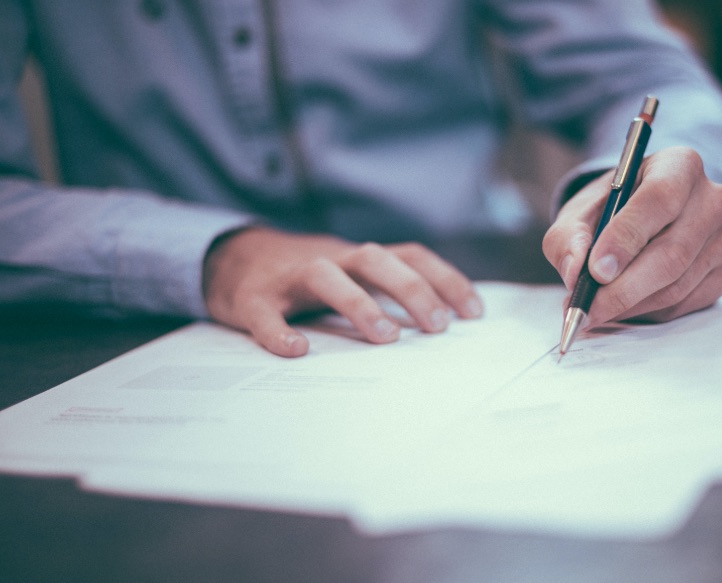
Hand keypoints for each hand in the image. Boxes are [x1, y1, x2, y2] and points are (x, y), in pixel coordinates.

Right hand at [202, 228, 482, 356]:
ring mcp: (290, 277)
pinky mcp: (253, 298)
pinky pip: (266, 313)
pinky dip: (279, 330)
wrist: (232, 259)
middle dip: (412, 289)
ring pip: (326, 276)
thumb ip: (387, 293)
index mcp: (359, 259)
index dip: (445, 279)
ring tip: (385, 337)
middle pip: (376, 260)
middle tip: (438, 327)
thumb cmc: (308, 279)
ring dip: (359, 303)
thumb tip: (443, 327)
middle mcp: (331, 259)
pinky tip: (296, 350)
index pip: (410, 257)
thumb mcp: (352, 277)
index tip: (474, 313)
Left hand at [543, 146, 721, 326]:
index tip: (596, 270)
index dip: (627, 238)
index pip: (659, 199)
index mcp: (679, 165)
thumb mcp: (578, 214)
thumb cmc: (609, 211)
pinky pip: (687, 303)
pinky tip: (625, 306)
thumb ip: (568, 238)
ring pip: (678, 285)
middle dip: (623, 288)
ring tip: (596, 309)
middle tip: (586, 308)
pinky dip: (649, 312)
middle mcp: (713, 198)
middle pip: (673, 252)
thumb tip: (576, 271)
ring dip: (631, 305)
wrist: (639, 219)